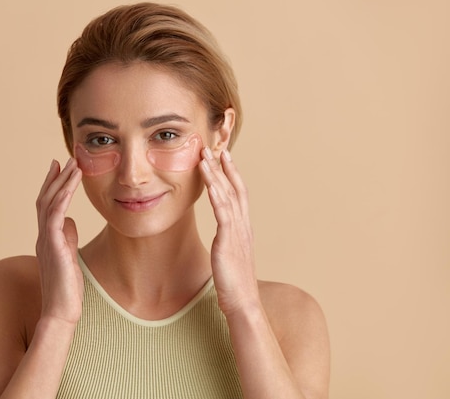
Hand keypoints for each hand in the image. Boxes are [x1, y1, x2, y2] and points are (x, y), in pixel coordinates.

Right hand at [35, 158, 83, 324]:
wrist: (61, 313)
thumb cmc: (67, 290)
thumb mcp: (69, 258)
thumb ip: (67, 238)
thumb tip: (70, 221)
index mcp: (47, 239)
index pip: (47, 206)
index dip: (53, 186)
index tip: (59, 168)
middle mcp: (43, 237)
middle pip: (45, 199)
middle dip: (56, 178)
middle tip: (65, 159)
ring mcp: (46, 241)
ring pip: (50, 203)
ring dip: (62, 182)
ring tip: (73, 165)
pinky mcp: (53, 246)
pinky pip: (55, 215)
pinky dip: (63, 197)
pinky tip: (71, 184)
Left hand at [199, 147, 258, 316]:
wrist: (243, 303)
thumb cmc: (234, 284)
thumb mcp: (230, 257)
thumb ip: (228, 243)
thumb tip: (222, 238)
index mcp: (243, 229)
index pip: (239, 195)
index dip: (232, 174)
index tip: (225, 156)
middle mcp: (243, 226)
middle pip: (235, 188)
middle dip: (224, 166)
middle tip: (214, 146)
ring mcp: (237, 232)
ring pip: (228, 194)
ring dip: (216, 173)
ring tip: (205, 155)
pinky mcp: (228, 240)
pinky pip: (222, 210)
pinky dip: (215, 191)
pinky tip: (207, 178)